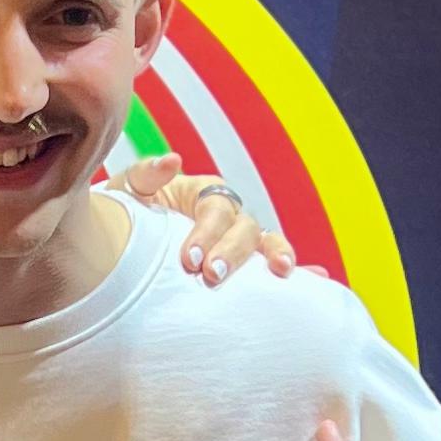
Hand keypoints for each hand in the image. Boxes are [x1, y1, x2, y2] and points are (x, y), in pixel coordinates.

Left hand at [115, 156, 295, 286]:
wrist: (122, 248)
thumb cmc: (127, 215)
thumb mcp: (128, 191)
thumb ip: (145, 175)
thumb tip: (173, 160)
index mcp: (204, 194)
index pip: (215, 209)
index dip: (207, 232)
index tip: (190, 260)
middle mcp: (229, 216)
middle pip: (244, 229)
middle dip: (231, 253)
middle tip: (211, 276)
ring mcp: (240, 242)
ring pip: (267, 244)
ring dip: (276, 255)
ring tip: (280, 273)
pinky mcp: (247, 268)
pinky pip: (272, 270)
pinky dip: (301, 272)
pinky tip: (318, 280)